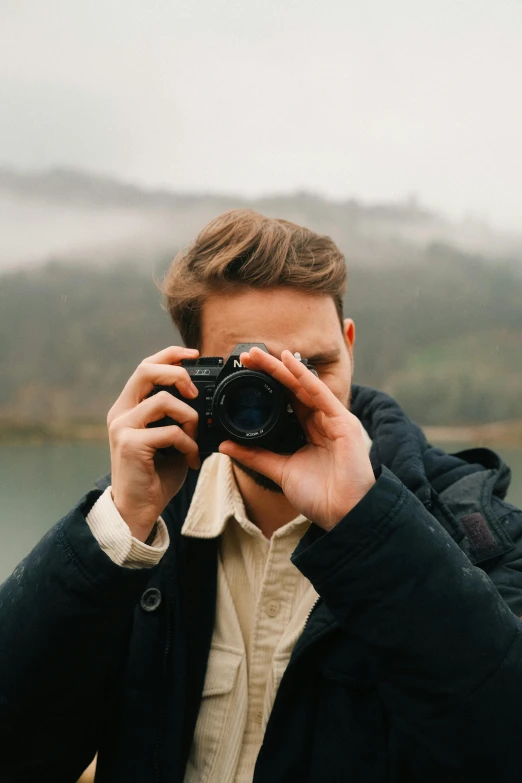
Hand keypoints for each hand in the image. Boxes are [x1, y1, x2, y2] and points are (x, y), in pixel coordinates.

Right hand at [107, 346, 200, 540]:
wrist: (138, 510)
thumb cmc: (156, 475)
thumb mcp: (170, 439)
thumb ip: (178, 417)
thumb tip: (204, 400)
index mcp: (129, 407)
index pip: (146, 367)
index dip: (170, 355)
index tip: (194, 354)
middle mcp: (120, 412)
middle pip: (146, 370)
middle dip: (177, 374)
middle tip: (195, 391)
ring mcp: (122, 427)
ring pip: (162, 401)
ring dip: (188, 418)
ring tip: (194, 439)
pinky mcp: (130, 444)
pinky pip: (169, 432)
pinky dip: (187, 444)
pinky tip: (189, 459)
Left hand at [219, 347, 374, 529]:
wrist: (343, 516)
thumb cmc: (320, 496)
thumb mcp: (280, 471)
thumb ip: (255, 456)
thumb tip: (226, 446)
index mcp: (310, 430)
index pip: (286, 399)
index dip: (267, 383)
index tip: (246, 370)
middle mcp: (322, 421)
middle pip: (293, 389)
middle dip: (271, 370)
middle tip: (248, 354)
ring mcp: (334, 420)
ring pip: (304, 387)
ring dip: (283, 368)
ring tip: (261, 354)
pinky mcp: (343, 423)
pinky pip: (321, 395)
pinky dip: (305, 378)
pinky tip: (290, 363)